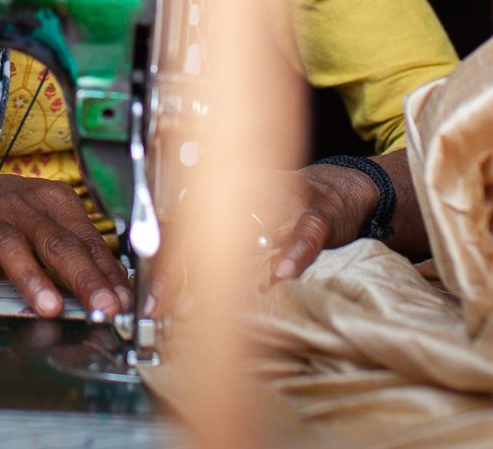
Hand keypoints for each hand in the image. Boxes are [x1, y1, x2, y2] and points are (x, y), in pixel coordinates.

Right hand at [0, 167, 132, 319]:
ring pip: (10, 246)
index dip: (107, 273)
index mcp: (54, 201)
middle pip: (56, 242)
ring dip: (31, 277)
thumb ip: (82, 250)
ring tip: (50, 307)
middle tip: (102, 307)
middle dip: (82, 276)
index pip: (87, 240)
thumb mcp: (52, 218)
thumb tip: (118, 288)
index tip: (124, 302)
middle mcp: (23, 207)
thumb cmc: (15, 210)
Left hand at [140, 157, 400, 317]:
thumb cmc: (288, 210)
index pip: (185, 232)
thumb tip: (181, 295)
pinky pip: (303, 233)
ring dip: (227, 268)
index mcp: (226, 200)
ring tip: (208, 298)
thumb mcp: (248, 227)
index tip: (153, 301)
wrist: (340, 186)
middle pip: (205, 232)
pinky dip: (294, 252)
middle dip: (181, 273)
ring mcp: (281, 202)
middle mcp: (247, 195)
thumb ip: (220, 254)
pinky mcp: (317, 212)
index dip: (164, 268)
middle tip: (168, 307)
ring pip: (248, 231)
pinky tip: (282, 273)